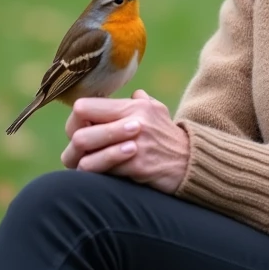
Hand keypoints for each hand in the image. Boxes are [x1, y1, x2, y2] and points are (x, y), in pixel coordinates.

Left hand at [61, 89, 188, 193]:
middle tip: (79, 153)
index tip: (83, 130)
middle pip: (80, 132)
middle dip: (75, 147)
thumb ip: (141, 102)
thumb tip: (134, 94)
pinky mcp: (138, 164)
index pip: (83, 107)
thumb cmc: (169, 137)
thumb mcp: (158, 111)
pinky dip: (95, 174)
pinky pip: (102, 170)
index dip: (77, 121)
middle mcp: (132, 121)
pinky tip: (98, 175)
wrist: (193, 162)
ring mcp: (135, 143)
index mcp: (133, 106)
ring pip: (87, 153)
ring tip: (85, 165)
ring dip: (82, 162)